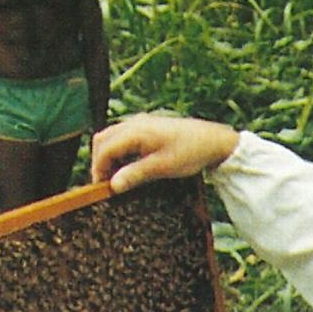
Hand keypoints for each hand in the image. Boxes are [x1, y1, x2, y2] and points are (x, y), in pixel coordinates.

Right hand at [89, 114, 239, 192]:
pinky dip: (119, 151)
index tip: (102, 188)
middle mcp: (135, 123)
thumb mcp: (162, 167)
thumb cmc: (190, 152)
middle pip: (102, 140)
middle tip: (107, 184)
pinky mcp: (146, 127)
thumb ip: (135, 174)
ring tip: (118, 177)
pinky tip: (129, 167)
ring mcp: (140, 123)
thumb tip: (113, 185)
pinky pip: (123, 137)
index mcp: (136, 131)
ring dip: (109, 157)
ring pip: (111, 137)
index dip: (99, 169)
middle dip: (100, 162)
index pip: (104, 149)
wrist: (213, 140)